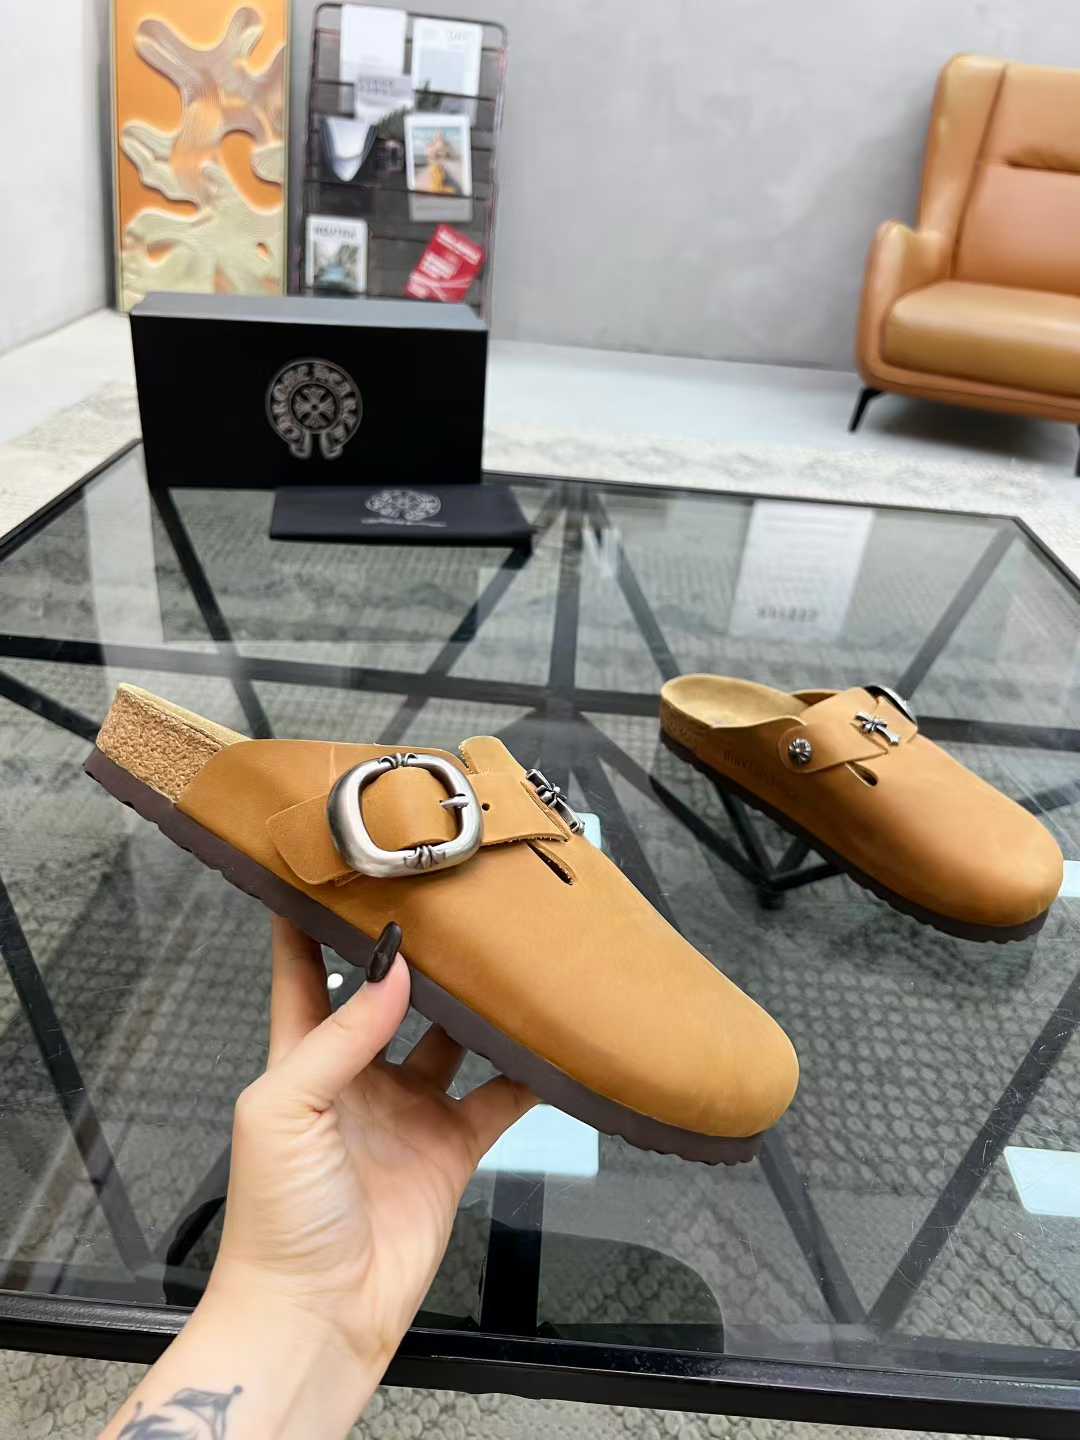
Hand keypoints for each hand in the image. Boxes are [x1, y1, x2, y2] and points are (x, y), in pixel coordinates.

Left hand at [209, 916, 535, 1370]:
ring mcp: (409, 1110)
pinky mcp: (452, 1148)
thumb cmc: (277, 1214)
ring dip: (477, 1004)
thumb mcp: (284, 1111)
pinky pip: (497, 1097)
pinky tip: (550, 1038)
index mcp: (301, 1056)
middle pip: (390, 994)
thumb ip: (339, 1037)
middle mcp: (358, 1074)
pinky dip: (527, 1072)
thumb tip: (394, 971)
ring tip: (511, 953)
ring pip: (451, 1037)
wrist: (319, 1314)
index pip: (304, 968)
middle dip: (417, 952)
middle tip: (454, 899)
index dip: (313, 917)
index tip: (339, 860)